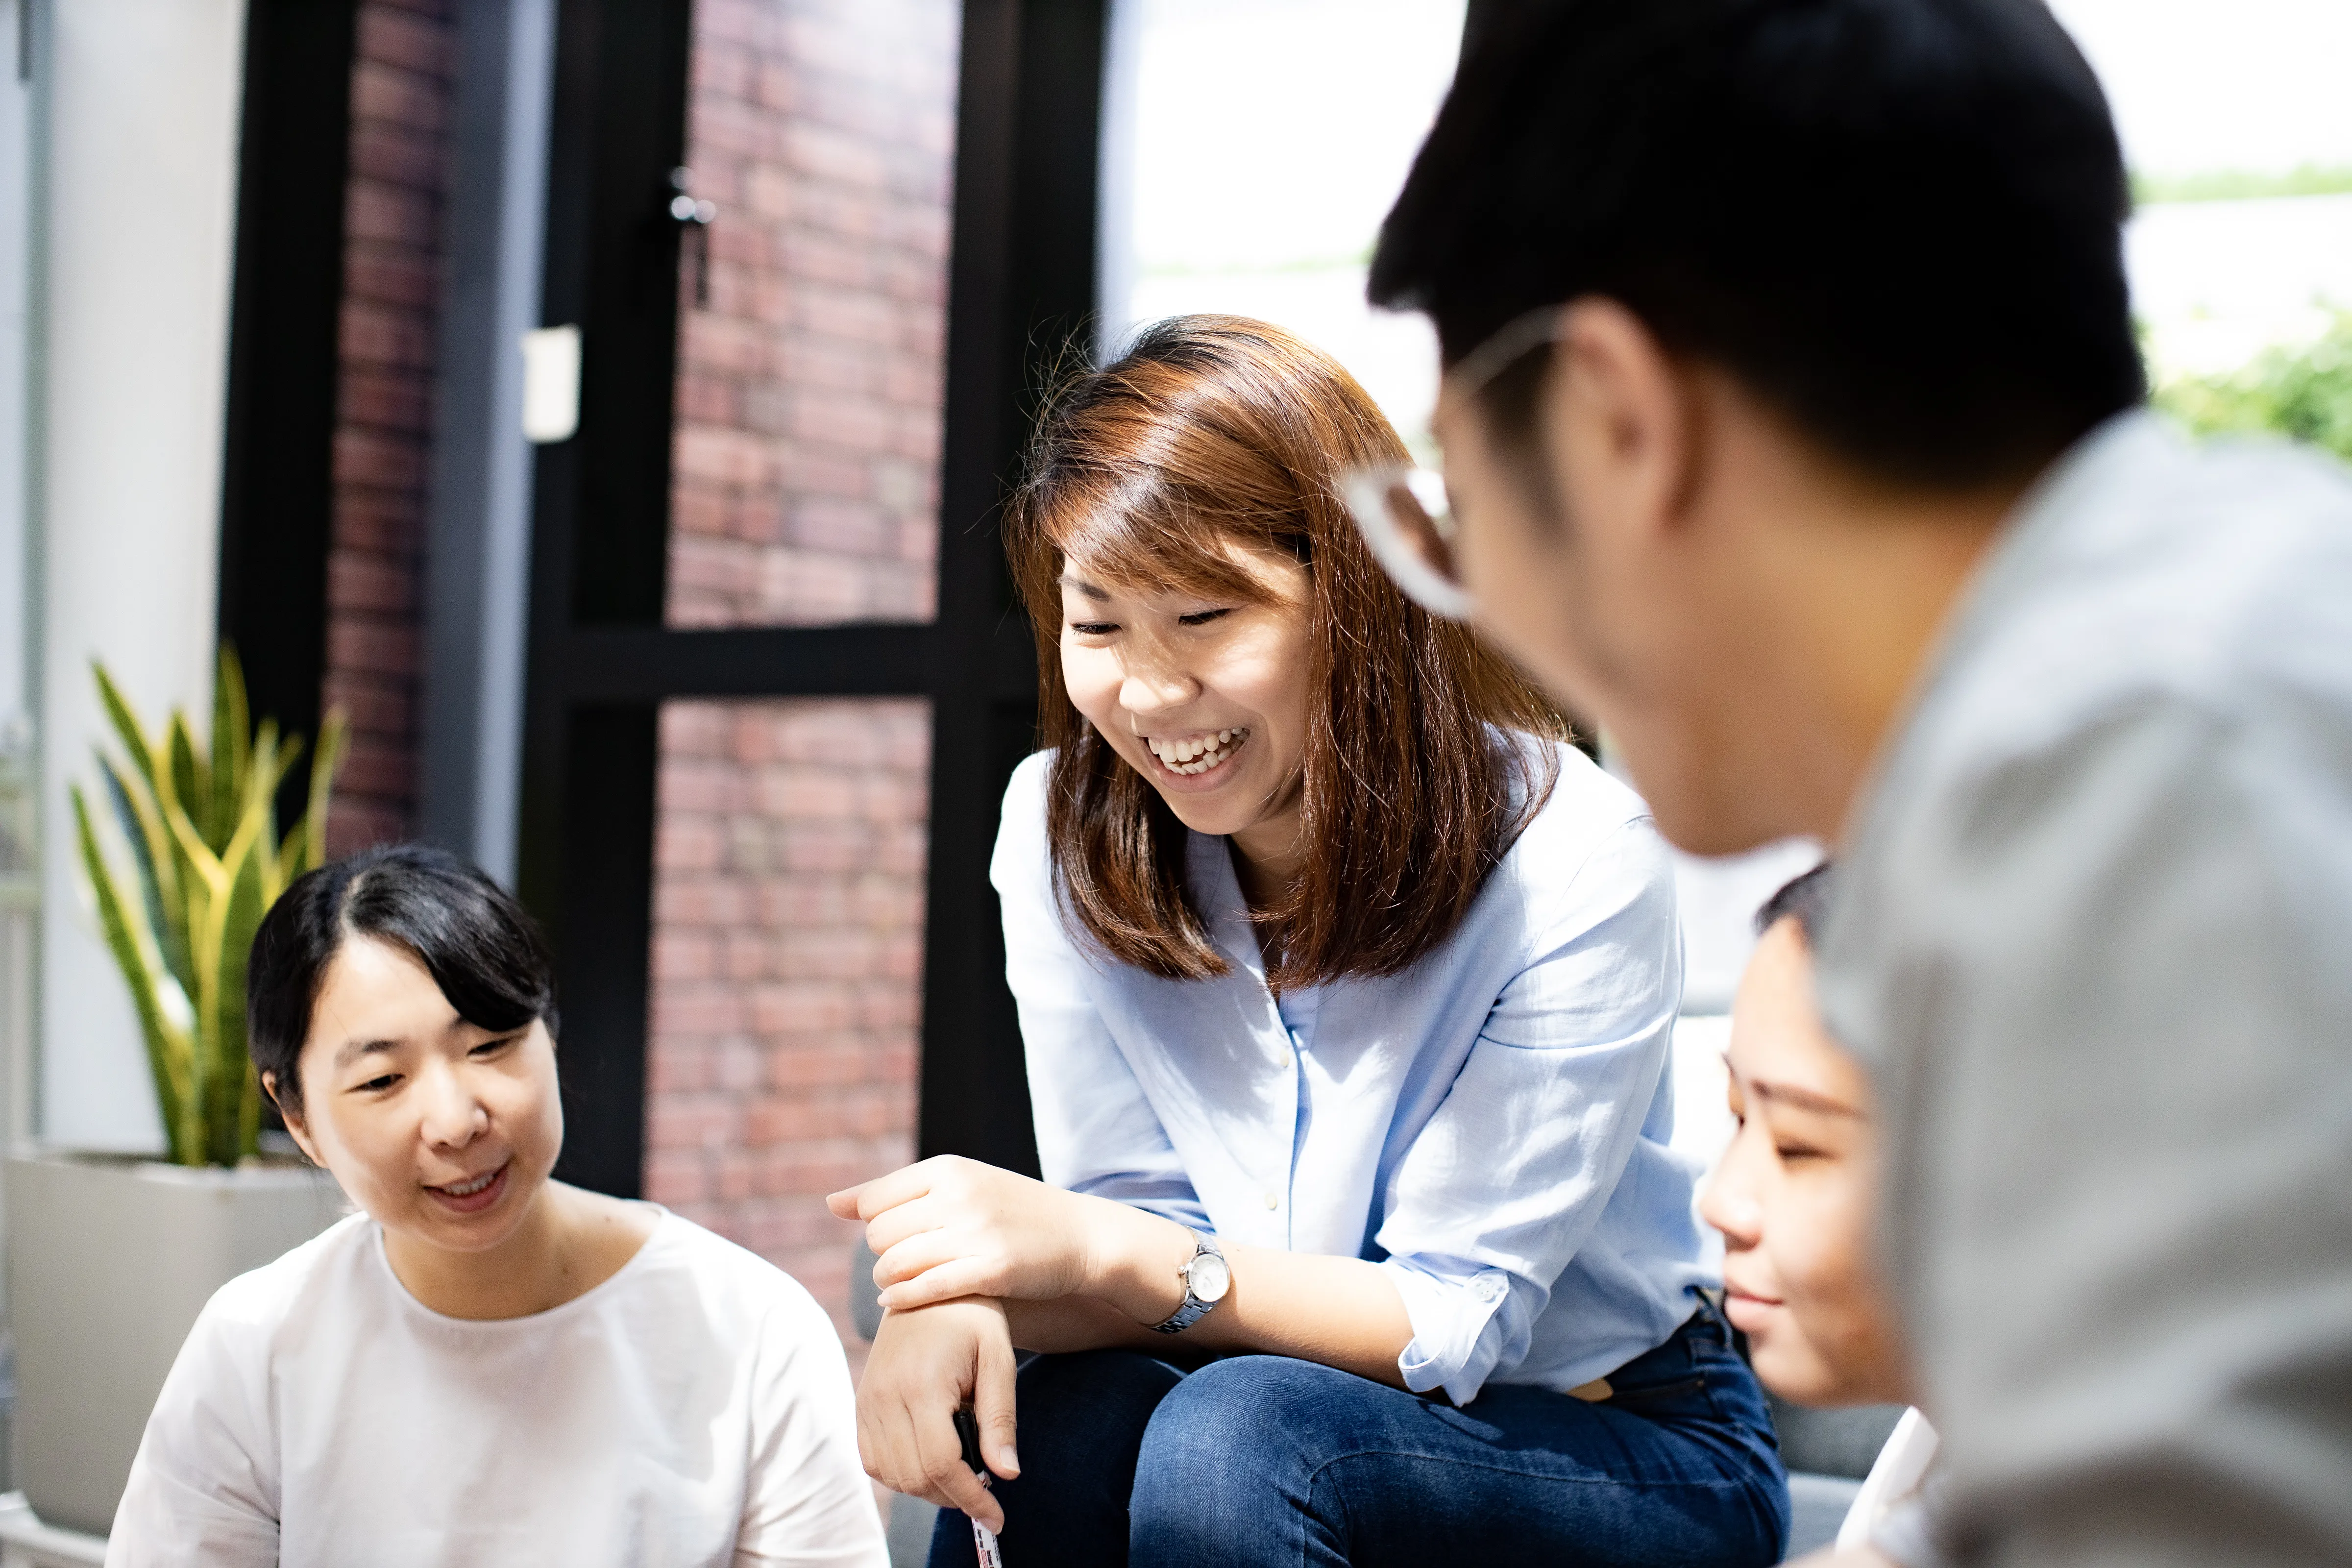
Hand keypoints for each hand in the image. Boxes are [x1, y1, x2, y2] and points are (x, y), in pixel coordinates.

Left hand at [829, 1155, 1187, 1315]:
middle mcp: (959, 1193)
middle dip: (882, 1256)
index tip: (895, 1240)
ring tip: (896, 1287)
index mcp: (948, 1168)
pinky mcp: (992, 1269)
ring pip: (895, 1263)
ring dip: (887, 1282)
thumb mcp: (959, 1185)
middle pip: (880, 1235)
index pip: (875, 1201)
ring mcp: (977, 1231)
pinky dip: (903, 1300)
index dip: (875, 1227)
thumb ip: (896, 1194)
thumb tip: (831, 1204)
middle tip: (900, 1266)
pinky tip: (899, 1304)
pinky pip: (926, 1288)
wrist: (1081, 1236)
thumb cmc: (1011, 1212)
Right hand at [855, 1297, 1019, 1532]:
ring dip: (927, 1488)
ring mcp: (867, 1400)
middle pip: (915, 1476)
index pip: (941, 1464)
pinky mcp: (861, 1402)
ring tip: (962, 1471)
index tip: (997, 1517)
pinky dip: (901, 1473)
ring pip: (891, 1474)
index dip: (971, 1498)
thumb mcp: (998, 1359)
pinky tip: (930, 1459)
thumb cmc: (972, 1316)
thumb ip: (1000, 1418)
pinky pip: (873, 1459)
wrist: (928, 1280)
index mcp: (921, 1384)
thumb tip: (1007, 1474)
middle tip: (985, 1492)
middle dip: (953, 1496)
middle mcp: (884, 1396)